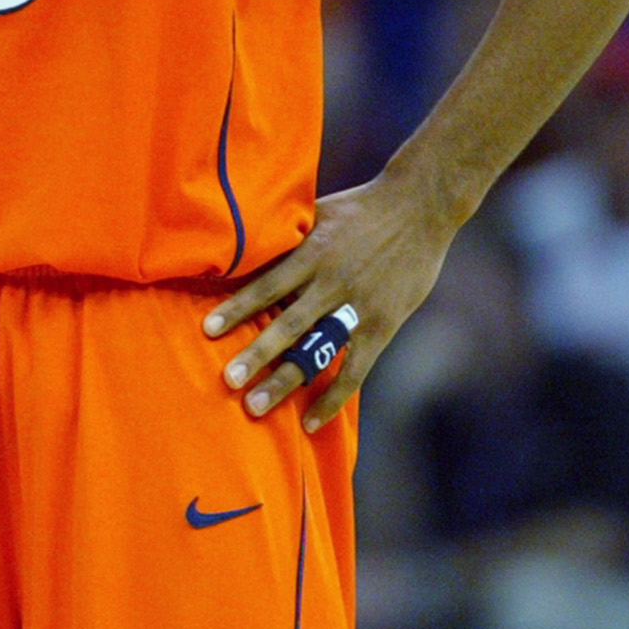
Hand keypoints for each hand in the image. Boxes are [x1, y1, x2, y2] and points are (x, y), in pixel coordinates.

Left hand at [206, 175, 456, 430]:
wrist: (420, 207)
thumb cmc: (361, 207)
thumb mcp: (318, 211)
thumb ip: (286, 235)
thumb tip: (242, 243)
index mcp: (313, 252)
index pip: (268, 284)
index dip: (238, 307)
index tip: (208, 329)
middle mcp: (332, 282)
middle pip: (288, 324)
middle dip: (256, 354)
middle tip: (227, 380)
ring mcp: (358, 307)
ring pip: (317, 350)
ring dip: (285, 380)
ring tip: (254, 405)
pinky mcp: (382, 325)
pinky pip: (355, 369)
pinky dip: (333, 397)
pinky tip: (310, 422)